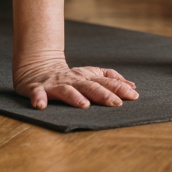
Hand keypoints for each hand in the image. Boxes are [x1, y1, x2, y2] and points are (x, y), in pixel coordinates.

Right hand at [14, 55, 139, 109]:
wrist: (39, 66)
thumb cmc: (70, 76)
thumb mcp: (92, 74)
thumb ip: (111, 79)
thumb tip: (132, 86)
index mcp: (87, 77)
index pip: (106, 82)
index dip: (119, 88)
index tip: (133, 95)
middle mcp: (74, 79)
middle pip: (90, 87)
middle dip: (104, 95)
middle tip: (116, 103)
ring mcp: (56, 84)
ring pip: (67, 90)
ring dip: (75, 97)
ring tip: (84, 105)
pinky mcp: (38, 88)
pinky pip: (38, 93)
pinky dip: (39, 98)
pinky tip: (41, 105)